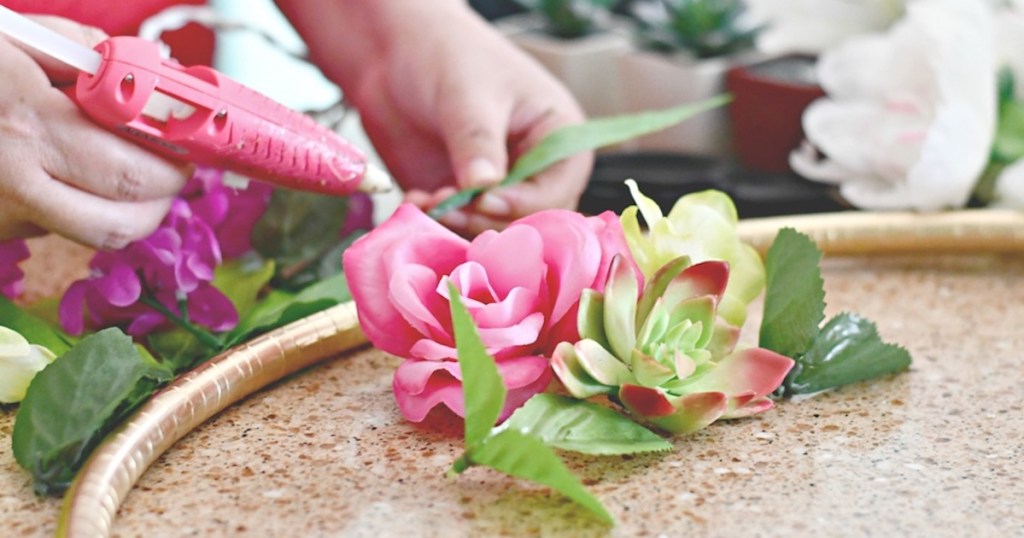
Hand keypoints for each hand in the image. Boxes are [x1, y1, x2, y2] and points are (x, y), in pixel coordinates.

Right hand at [0, 16, 191, 248]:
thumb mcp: (9, 31)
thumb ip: (82, 52)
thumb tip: (149, 66)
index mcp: (25, 121)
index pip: (133, 170)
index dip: (175, 165)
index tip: (190, 148)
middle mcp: (12, 178)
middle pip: (122, 223)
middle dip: (163, 199)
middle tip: (173, 171)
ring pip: (91, 234)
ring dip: (128, 212)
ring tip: (132, 176)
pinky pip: (51, 228)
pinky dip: (76, 206)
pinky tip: (63, 171)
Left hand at [279, 1, 592, 235]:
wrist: (394, 55)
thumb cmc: (447, 57)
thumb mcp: (467, 95)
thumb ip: (477, 143)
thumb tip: (483, 188)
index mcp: (558, 140)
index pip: (556, 190)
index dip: (522, 204)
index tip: (482, 201)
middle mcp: (535, 171)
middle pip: (528, 222)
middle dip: (487, 221)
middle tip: (447, 208)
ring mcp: (498, 188)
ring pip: (492, 231)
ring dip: (459, 227)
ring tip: (428, 202)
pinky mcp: (462, 201)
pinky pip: (457, 229)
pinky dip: (436, 224)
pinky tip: (415, 201)